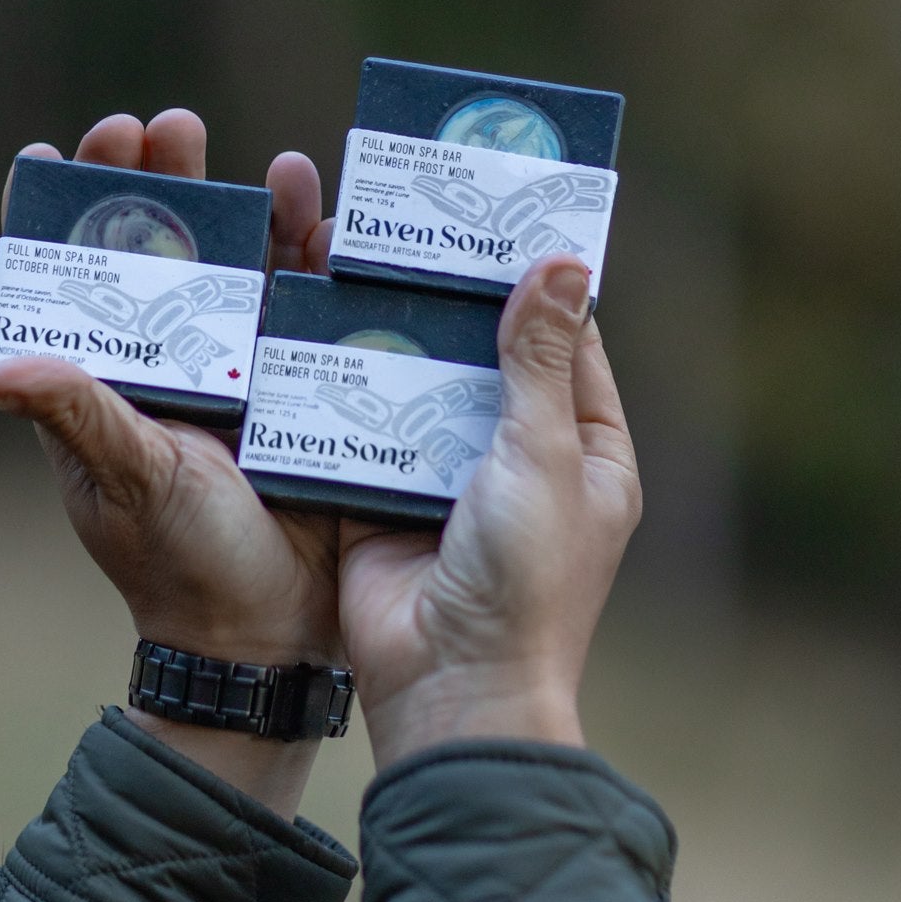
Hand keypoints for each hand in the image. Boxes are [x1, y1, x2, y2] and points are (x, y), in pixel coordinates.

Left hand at [0, 111, 336, 817]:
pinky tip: (315, 201)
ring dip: (241, 201)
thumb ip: (73, 413)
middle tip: (159, 127)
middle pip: (155, 246)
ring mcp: (240, 366)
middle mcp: (171, 361)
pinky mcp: (303, 378)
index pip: (70, 277)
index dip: (56, 211)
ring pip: (237, 260)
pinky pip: (309, 298)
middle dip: (155, 181)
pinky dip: (312, 247)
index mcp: (107, 379)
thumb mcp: (123, 478)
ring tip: (247, 152)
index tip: (55, 152)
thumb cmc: (177, 564)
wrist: (266, 639)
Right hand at [337, 256, 640, 770]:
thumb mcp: (543, 455)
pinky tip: (316, 327)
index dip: (537, 281)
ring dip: (395, 337)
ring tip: (355, 261)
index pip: (566, 342)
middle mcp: (519, 460)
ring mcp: (449, 480)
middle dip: (450, 300)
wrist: (448, 688)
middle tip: (410, 223)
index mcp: (584, 451)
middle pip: (485, 356)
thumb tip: (563, 263)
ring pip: (422, 385)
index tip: (499, 213)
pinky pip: (369, 427)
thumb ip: (540, 360)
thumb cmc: (526, 581)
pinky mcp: (385, 499)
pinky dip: (348, 387)